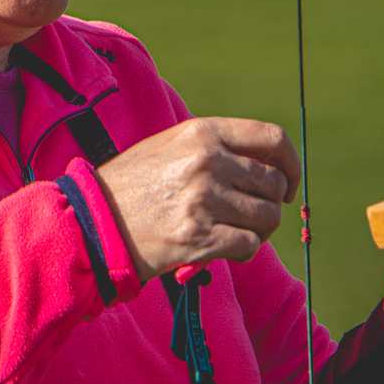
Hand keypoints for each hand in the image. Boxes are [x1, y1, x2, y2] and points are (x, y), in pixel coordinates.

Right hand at [95, 117, 300, 282]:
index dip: (290, 163)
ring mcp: (205, 199)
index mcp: (203, 133)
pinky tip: (225, 250)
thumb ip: (216, 147)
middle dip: (271, 204)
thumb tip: (267, 164)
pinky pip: (249, 244)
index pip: (272, 138)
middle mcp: (208, 161)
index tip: (286, 182)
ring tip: (235, 233)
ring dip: (259, 230)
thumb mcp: (171, 146)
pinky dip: (243, 250)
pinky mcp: (200, 237)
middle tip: (252, 216)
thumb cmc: (132, 184)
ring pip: (268, 217)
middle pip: (274, 183)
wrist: (93, 219)